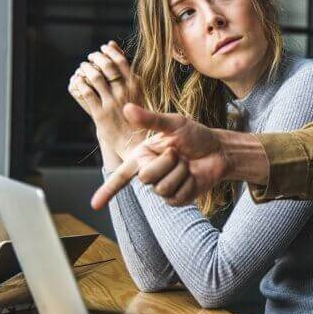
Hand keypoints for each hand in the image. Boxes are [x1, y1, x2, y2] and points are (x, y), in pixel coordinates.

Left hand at [67, 41, 144, 162]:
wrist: (134, 141)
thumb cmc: (136, 114)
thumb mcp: (137, 91)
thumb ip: (125, 70)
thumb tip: (113, 45)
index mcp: (136, 86)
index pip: (121, 60)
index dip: (109, 52)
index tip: (102, 49)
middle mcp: (125, 93)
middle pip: (107, 66)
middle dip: (96, 58)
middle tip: (90, 57)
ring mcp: (112, 103)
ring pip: (95, 78)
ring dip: (86, 69)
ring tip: (83, 67)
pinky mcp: (100, 114)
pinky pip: (86, 93)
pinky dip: (80, 83)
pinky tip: (78, 81)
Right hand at [90, 104, 230, 209]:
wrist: (218, 150)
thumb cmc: (195, 135)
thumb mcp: (174, 123)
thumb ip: (150, 119)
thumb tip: (126, 108)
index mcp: (142, 156)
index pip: (121, 176)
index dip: (107, 191)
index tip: (94, 205)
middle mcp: (150, 173)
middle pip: (146, 177)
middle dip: (166, 162)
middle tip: (178, 152)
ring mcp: (163, 188)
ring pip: (162, 187)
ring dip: (180, 172)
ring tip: (186, 163)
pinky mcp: (177, 199)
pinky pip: (177, 196)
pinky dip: (188, 183)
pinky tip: (193, 176)